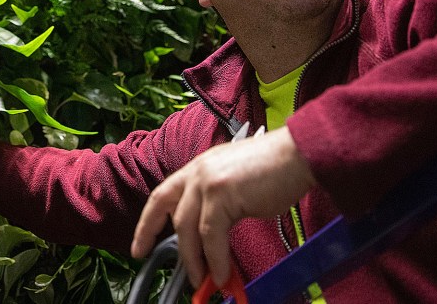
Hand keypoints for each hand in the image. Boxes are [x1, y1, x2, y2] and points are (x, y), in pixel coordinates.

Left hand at [130, 128, 315, 287]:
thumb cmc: (274, 171)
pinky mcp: (222, 194)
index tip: (139, 247)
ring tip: (204, 281)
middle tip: (182, 275)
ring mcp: (207, 181)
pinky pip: (211, 235)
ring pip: (188, 228)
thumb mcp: (233, 183)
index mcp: (197, 168)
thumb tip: (210, 242)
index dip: (147, 223)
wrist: (297, 155)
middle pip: (171, 214)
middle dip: (172, 250)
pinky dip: (215, 258)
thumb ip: (217, 205)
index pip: (162, 196)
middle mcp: (197, 172)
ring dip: (195, 260)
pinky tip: (223, 273)